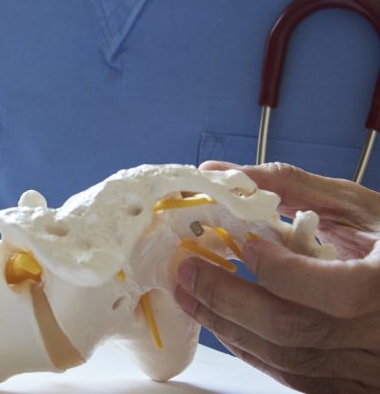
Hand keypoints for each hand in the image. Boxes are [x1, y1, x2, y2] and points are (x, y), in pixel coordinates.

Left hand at [174, 161, 379, 392]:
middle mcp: (379, 334)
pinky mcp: (355, 386)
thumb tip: (224, 174)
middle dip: (227, 299)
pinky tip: (226, 324)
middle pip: (292, 328)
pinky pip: (297, 378)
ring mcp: (369, 369)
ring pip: (288, 358)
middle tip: (185, 270)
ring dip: (229, 326)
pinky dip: (254, 351)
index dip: (276, 269)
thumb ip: (295, 188)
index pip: (326, 289)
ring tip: (190, 295)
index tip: (243, 246)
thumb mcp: (363, 210)